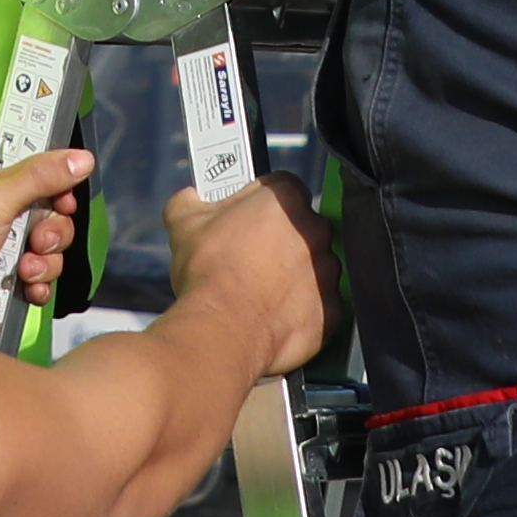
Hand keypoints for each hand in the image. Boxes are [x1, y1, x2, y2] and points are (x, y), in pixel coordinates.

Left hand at [0, 140, 91, 335]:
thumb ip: (40, 176)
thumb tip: (82, 159)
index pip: (37, 171)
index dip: (55, 188)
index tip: (62, 202)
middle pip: (49, 213)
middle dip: (51, 232)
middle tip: (35, 242)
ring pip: (47, 248)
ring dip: (45, 261)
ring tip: (24, 270)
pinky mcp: (1, 277)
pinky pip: (38, 276)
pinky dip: (38, 283)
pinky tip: (28, 288)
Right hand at [150, 170, 329, 383]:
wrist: (223, 328)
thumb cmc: (209, 272)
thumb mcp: (184, 224)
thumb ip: (189, 202)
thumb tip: (187, 199)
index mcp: (285, 199)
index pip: (281, 188)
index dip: (260, 204)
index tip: (246, 219)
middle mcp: (315, 230)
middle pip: (302, 228)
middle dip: (280, 241)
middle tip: (250, 258)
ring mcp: (327, 272)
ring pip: (314, 268)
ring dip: (293, 276)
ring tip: (258, 291)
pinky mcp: (332, 310)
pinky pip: (319, 305)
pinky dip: (301, 310)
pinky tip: (272, 315)